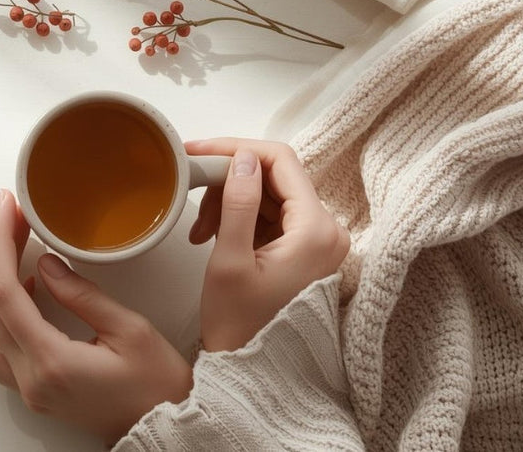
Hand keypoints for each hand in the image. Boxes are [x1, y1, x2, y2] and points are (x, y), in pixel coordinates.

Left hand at [0, 190, 192, 444]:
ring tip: (8, 247)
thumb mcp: (130, 330)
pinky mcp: (34, 391)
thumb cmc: (159, 386)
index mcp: (52, 363)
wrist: (170, 430)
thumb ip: (82, 295)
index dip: (0, 245)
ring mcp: (28, 390)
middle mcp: (30, 381)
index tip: (6, 209)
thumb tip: (44, 263)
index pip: (5, 294)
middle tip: (8, 217)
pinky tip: (21, 287)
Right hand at [187, 139, 348, 352]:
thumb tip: (241, 157)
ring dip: (232, 200)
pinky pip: (273, 216)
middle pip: (275, 176)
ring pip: (271, 195)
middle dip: (230, 180)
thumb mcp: (230, 261)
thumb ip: (238, 203)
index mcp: (316, 230)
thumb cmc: (241, 328)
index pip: (280, 160)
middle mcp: (328, 231)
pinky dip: (242, 218)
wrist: (255, 375)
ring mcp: (319, 242)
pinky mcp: (306, 252)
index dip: (236, 148)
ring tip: (201, 230)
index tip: (199, 151)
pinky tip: (215, 236)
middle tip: (194, 196)